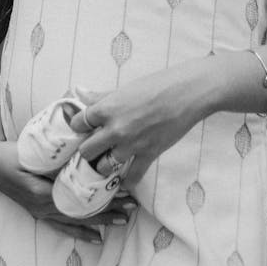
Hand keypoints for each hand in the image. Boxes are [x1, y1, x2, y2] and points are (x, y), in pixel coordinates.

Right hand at [0, 138, 136, 242]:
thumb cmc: (12, 152)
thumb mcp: (32, 148)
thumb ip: (56, 148)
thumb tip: (86, 141)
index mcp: (43, 191)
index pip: (80, 197)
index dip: (103, 196)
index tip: (123, 190)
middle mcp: (43, 206)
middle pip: (82, 212)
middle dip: (109, 210)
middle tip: (133, 207)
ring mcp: (41, 212)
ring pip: (76, 220)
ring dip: (101, 220)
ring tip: (124, 219)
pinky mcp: (39, 212)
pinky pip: (62, 226)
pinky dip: (81, 232)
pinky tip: (98, 238)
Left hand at [71, 65, 211, 183]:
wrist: (188, 93)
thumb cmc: (158, 84)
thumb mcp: (125, 87)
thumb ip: (101, 96)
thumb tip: (79, 92)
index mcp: (107, 108)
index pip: (78, 123)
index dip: (79, 126)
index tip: (84, 127)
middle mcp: (115, 129)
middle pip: (87, 150)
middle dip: (88, 149)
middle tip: (95, 147)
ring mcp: (131, 144)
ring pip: (104, 166)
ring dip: (105, 165)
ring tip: (109, 161)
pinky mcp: (148, 154)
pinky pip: (132, 177)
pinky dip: (127, 181)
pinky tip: (125, 181)